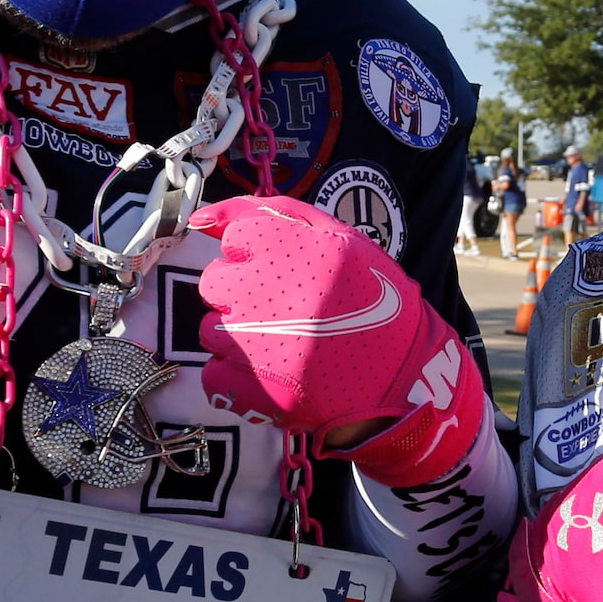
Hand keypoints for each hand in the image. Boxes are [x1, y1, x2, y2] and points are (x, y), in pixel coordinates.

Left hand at [189, 195, 483, 487]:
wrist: (404, 376)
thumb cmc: (372, 300)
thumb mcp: (336, 237)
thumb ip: (266, 212)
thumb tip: (198, 218)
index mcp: (290, 245)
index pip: (237, 237)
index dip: (260, 255)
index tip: (287, 273)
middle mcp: (266, 289)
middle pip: (214, 283)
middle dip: (242, 294)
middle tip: (285, 309)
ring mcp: (254, 342)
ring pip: (210, 329)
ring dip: (238, 336)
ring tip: (284, 343)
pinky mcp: (252, 388)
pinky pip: (213, 374)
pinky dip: (237, 377)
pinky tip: (274, 371)